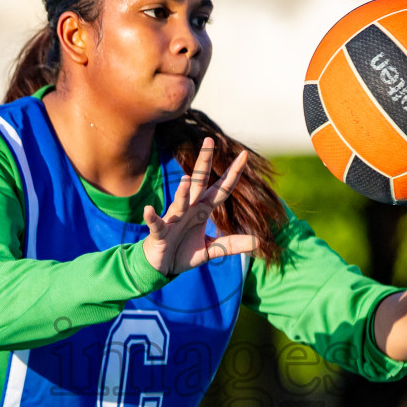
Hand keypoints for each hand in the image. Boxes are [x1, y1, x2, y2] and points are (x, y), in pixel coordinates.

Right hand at [142, 137, 260, 275]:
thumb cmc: (183, 252)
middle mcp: (189, 209)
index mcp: (202, 210)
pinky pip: (156, 223)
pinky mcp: (159, 233)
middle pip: (198, 183)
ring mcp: (173, 219)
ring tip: (186, 179)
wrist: (161, 266)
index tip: (244, 155)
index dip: (233, 173)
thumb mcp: (211, 249)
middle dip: (204, 162)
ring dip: (182, 191)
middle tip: (209, 140)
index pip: (221, 189)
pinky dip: (151, 217)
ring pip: (179, 201)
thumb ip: (232, 244)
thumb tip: (258, 242)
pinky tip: (148, 210)